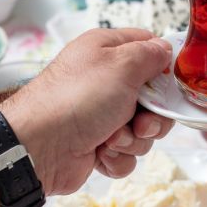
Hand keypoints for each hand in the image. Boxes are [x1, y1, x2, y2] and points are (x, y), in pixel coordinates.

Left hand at [0, 28, 175, 194]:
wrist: (39, 146)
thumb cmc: (76, 99)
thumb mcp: (122, 64)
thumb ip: (150, 54)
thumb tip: (164, 49)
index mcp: (107, 51)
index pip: (148, 49)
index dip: (163, 67)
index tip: (167, 85)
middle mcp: (104, 81)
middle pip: (152, 98)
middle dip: (152, 116)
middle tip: (140, 122)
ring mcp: (101, 115)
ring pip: (142, 130)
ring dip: (132, 139)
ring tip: (110, 139)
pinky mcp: (98, 144)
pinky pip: (126, 153)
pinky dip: (117, 157)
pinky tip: (101, 153)